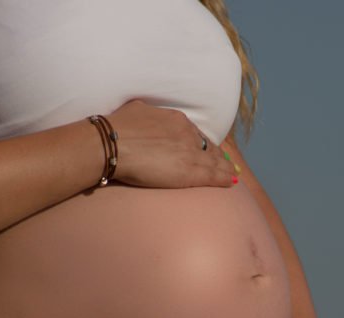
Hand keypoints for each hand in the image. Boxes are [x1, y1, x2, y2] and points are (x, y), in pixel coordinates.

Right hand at [103, 99, 236, 188]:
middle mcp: (187, 133)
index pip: (195, 133)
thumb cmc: (118, 128)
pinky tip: (231, 181)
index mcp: (176, 119)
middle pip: (207, 147)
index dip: (201, 143)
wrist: (112, 144)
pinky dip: (223, 178)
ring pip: (213, 161)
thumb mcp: (138, 110)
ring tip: (231, 175)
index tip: (205, 149)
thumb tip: (146, 114)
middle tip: (225, 164)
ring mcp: (190, 152)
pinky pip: (212, 175)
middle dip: (216, 156)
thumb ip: (148, 115)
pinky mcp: (189, 171)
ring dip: (224, 169)